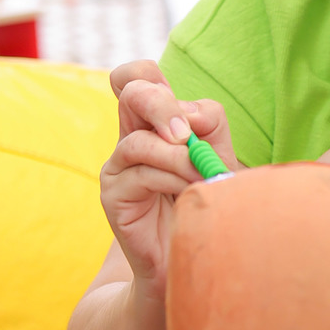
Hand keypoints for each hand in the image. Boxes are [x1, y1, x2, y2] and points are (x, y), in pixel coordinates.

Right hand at [100, 60, 238, 297]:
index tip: (178, 106)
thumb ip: (209, 126)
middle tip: (186, 135)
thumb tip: (190, 116)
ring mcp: (117, 165)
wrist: (191, 255)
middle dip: (162, 106)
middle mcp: (130, 137)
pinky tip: (187, 193)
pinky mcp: (112, 194)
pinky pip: (141, 174)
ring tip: (201, 177)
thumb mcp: (216, 155)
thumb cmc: (207, 200)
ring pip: (140, 141)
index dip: (146, 74)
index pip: (136, 77)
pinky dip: (171, 179)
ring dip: (179, 158)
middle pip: (130, 92)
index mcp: (153, 122)